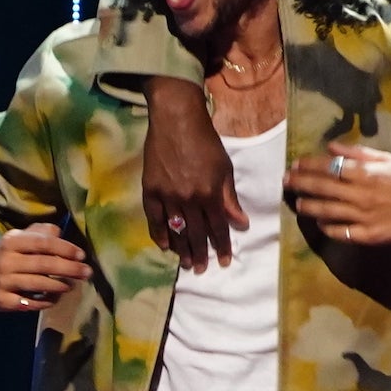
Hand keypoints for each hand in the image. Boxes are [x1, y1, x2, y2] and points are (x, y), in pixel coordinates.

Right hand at [0, 224, 90, 311]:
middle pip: (43, 264)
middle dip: (69, 268)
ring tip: (72, 285)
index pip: (43, 243)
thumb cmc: (11, 254)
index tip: (81, 255)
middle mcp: (6, 261)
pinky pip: (30, 303)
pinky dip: (45, 301)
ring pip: (38, 284)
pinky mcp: (2, 300)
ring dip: (59, 285)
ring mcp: (3, 282)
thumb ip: (41, 233)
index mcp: (12, 241)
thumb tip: (61, 234)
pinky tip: (55, 298)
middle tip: (87, 272)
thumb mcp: (22, 238)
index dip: (64, 249)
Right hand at [143, 76, 244, 271]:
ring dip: (181, 249)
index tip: (224, 261)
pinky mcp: (151, 190)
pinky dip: (159, 233)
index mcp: (210, 193)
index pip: (218, 227)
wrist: (176, 120)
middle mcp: (189, 199)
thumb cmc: (205, 141)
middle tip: (202, 269)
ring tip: (186, 263)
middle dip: (201, 253)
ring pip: (175, 229)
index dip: (221, 245)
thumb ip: (229, 197)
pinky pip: (154, 218)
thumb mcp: (224, 168)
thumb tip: (240, 222)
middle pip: (196, 233)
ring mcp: (167, 196)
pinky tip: (164, 245)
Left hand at [285, 141, 390, 245]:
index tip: (294, 165)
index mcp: (365, 173)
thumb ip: (358, 153)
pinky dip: (326, 227)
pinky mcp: (367, 235)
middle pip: (321, 188)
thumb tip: (331, 147)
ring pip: (325, 211)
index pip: (328, 167)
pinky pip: (339, 232)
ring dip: (307, 206)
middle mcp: (360, 194)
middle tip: (285, 182)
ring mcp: (362, 216)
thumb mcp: (387, 159)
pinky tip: (320, 223)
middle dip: (299, 184)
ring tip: (296, 203)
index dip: (308, 166)